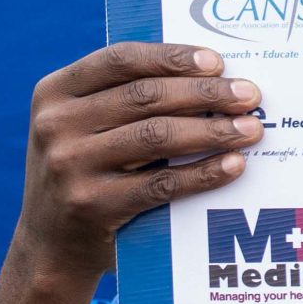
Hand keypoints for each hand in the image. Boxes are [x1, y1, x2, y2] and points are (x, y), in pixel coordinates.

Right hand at [17, 42, 263, 286]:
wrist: (51, 246)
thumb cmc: (86, 173)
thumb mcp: (84, 128)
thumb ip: (124, 102)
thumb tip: (211, 80)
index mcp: (55, 92)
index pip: (120, 60)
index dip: (172, 57)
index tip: (217, 62)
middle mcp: (57, 124)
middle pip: (146, 96)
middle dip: (206, 93)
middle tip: (249, 96)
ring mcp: (71, 165)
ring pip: (157, 136)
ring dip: (213, 130)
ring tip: (250, 129)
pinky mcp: (94, 205)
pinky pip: (162, 184)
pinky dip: (204, 172)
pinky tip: (234, 165)